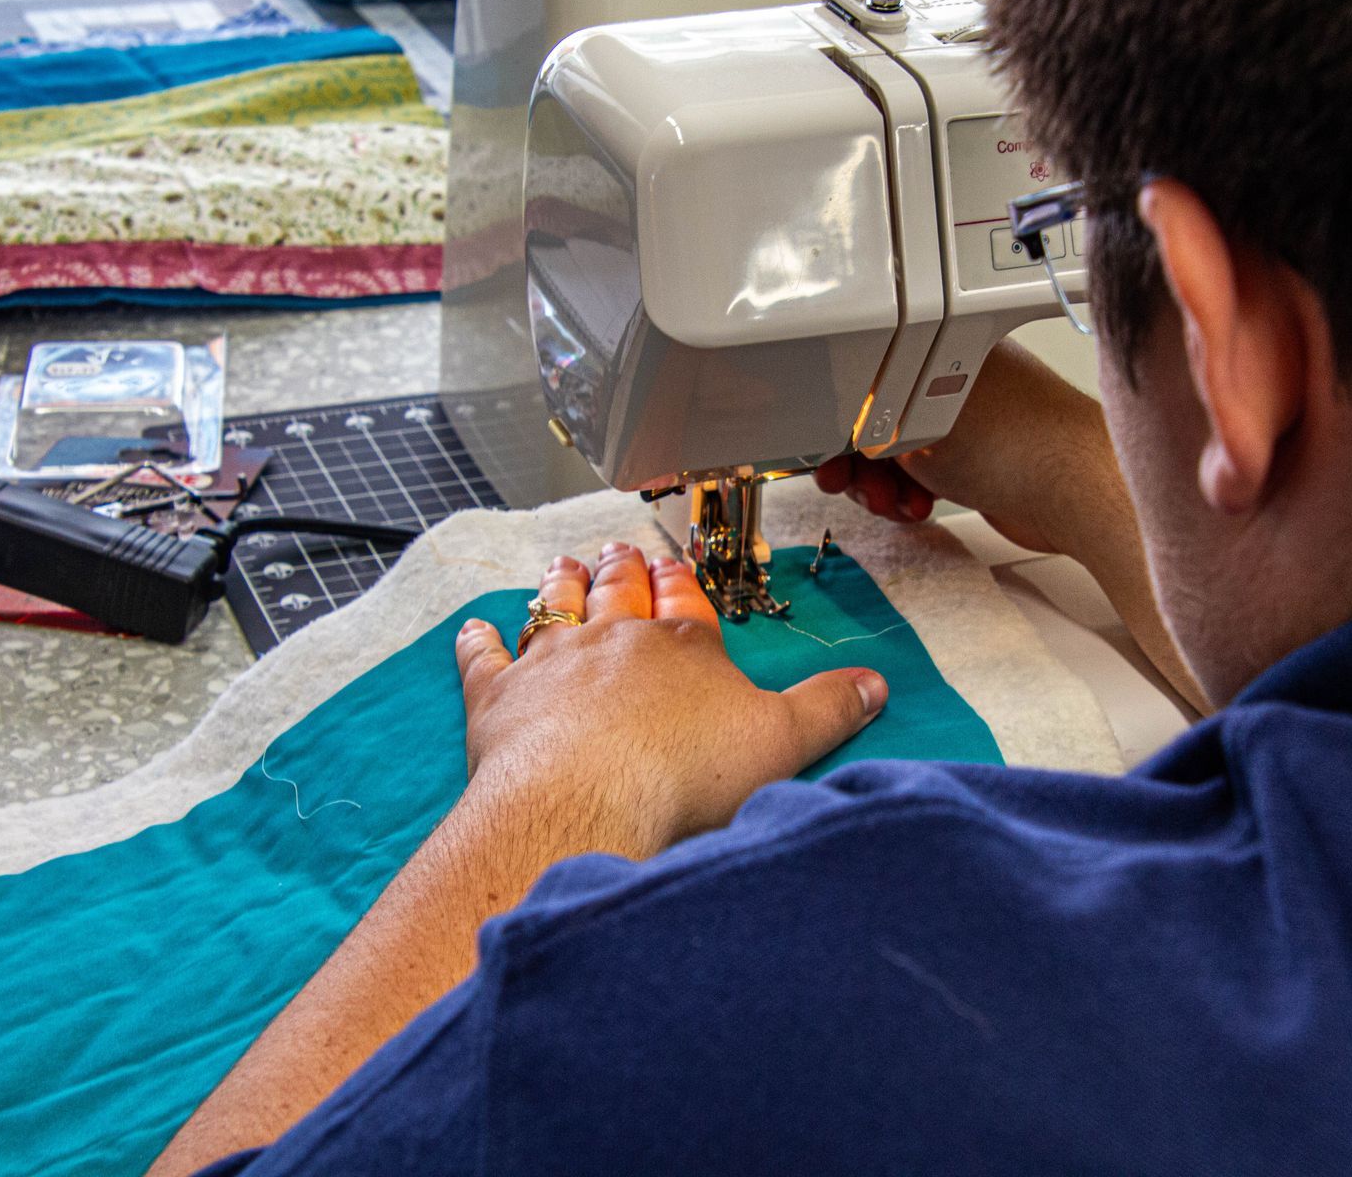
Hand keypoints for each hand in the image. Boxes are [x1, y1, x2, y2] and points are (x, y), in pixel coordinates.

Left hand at [453, 543, 888, 852]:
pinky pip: (485, 657)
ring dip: (560, 585)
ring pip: (555, 608)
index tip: (671, 567)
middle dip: (622, 570)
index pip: (683, 603)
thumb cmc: (684, 774)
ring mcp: (552, 663)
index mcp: (684, 647)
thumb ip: (829, 709)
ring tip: (564, 564)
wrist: (586, 801)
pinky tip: (475, 629)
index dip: (678, 584)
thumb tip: (876, 684)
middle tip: (618, 550)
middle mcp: (616, 641)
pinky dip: (479, 641)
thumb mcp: (783, 741)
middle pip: (619, 593)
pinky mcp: (499, 697)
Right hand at [814, 339, 1109, 554]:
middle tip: (850, 484)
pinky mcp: (982, 461)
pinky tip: (920, 508)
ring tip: (894, 503)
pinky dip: (915, 494)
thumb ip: (865, 427)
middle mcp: (955, 382)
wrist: (1077, 490)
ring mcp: (971, 423)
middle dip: (860, 461)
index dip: (840, 420)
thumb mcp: (911, 427)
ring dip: (886, 486)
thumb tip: (837, 434)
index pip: (867, 381)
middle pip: (879, 422)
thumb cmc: (1014, 441)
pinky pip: (928, 476)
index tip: (825, 452)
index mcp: (941, 351)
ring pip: (902, 455)